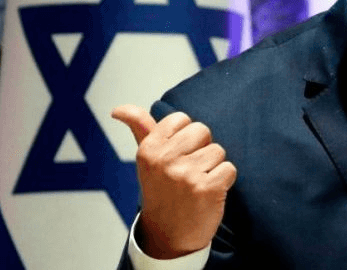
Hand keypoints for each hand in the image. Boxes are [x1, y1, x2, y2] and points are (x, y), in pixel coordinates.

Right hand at [112, 105, 236, 258]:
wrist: (168, 236)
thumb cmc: (161, 191)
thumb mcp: (147, 159)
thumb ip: (139, 128)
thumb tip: (117, 109)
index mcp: (149, 149)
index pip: (181, 119)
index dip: (185, 138)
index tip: (176, 157)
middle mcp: (164, 160)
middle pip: (203, 131)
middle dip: (201, 149)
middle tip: (188, 173)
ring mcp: (185, 175)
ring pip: (218, 150)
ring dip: (213, 167)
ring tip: (197, 185)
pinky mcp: (206, 189)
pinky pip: (229, 168)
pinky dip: (224, 181)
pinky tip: (208, 193)